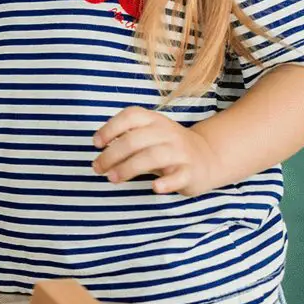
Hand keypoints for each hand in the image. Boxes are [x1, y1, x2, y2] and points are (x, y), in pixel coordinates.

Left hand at [93, 106, 217, 195]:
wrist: (208, 157)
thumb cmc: (166, 147)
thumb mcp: (148, 135)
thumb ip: (126, 138)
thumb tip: (100, 152)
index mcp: (154, 120)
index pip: (129, 116)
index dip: (109, 128)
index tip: (95, 144)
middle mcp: (167, 133)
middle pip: (135, 140)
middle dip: (111, 155)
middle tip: (97, 168)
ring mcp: (180, 152)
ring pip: (152, 157)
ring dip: (128, 168)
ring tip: (112, 178)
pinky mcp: (191, 172)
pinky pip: (178, 176)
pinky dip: (166, 182)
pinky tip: (154, 187)